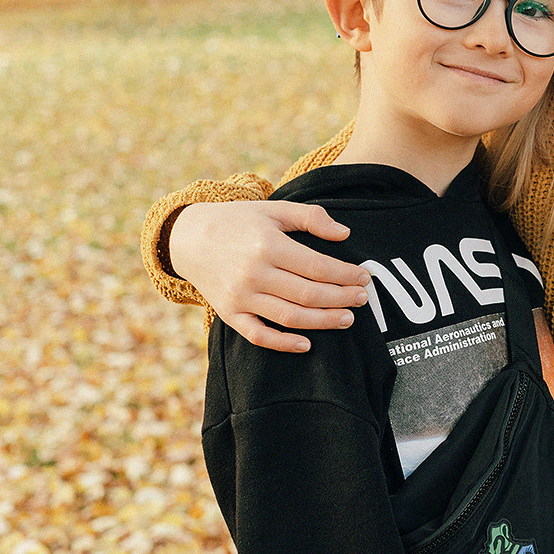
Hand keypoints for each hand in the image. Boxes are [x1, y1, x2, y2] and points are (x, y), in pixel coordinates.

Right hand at [169, 200, 368, 352]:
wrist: (189, 238)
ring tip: (346, 318)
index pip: (318, 266)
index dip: (346, 275)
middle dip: (341, 299)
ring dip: (323, 321)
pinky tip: (307, 344)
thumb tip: (344, 234)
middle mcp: (254, 273)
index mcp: (267, 245)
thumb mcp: (273, 210)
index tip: (364, 277)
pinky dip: (283, 344)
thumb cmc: (238, 222)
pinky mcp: (229, 314)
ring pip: (290, 317)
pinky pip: (259, 336)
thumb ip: (310, 217)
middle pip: (308, 294)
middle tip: (362, 299)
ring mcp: (240, 297)